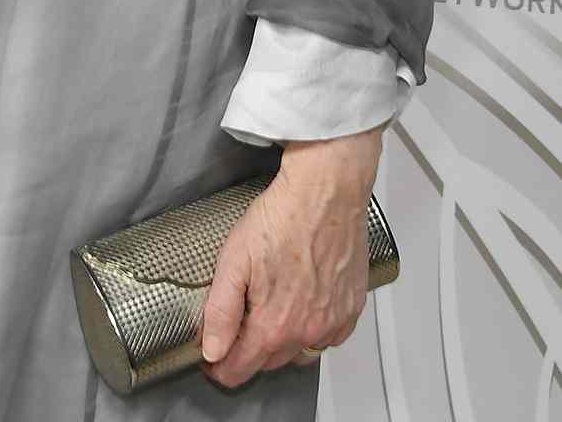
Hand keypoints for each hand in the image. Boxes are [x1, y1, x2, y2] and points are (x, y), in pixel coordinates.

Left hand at [200, 128, 383, 386]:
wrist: (325, 194)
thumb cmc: (280, 219)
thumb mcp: (234, 259)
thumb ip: (221, 311)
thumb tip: (212, 351)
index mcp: (274, 326)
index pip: (241, 368)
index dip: (220, 367)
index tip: (211, 359)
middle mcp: (307, 333)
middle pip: (270, 362)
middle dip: (249, 352)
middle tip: (236, 327)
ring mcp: (332, 323)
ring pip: (300, 352)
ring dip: (281, 344)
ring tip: (268, 315)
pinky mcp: (351, 310)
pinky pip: (327, 338)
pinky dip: (312, 332)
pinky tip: (301, 308)